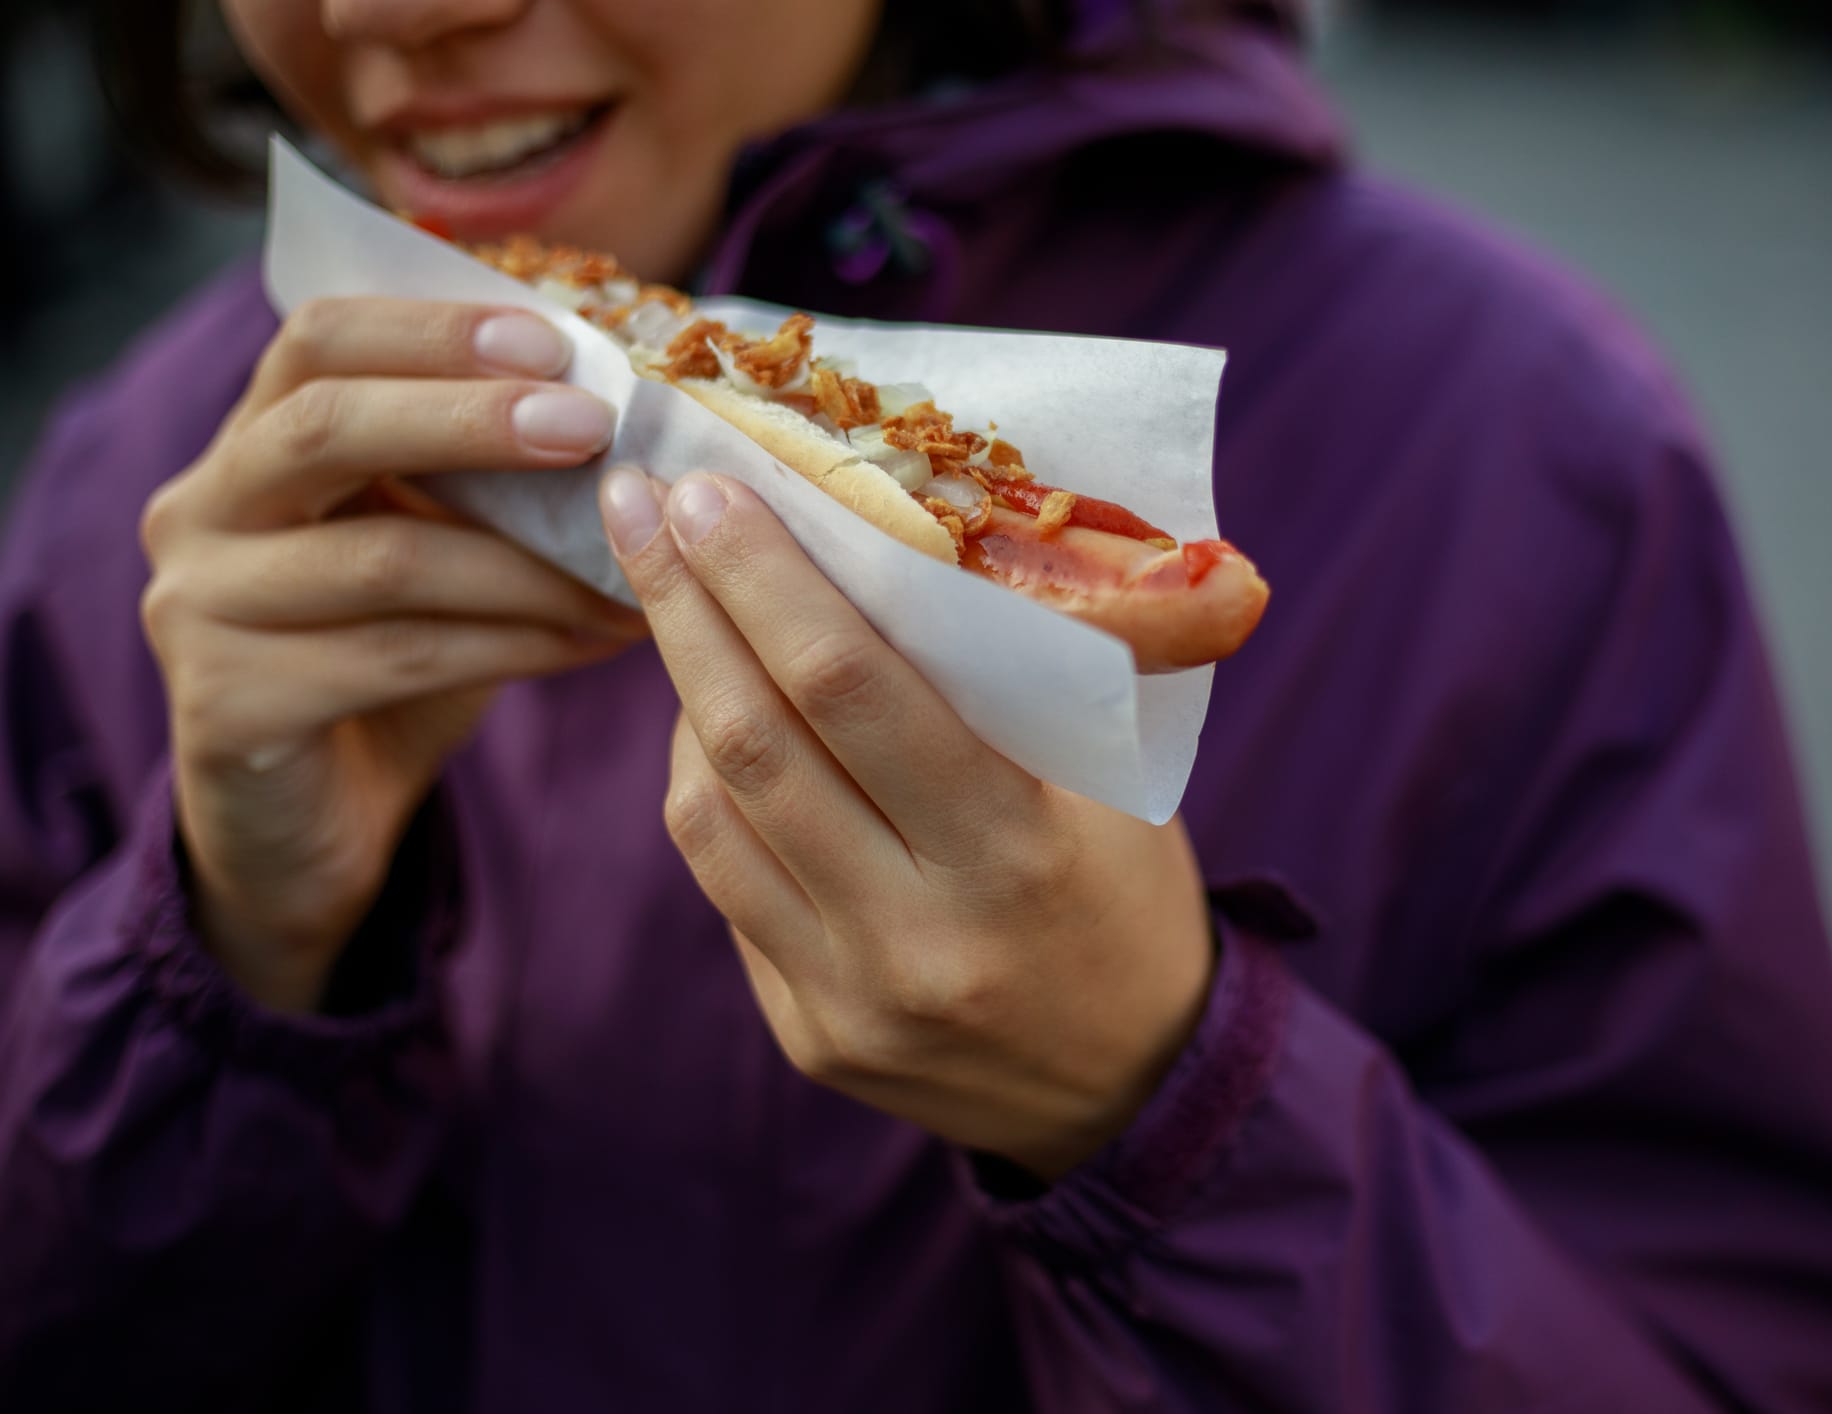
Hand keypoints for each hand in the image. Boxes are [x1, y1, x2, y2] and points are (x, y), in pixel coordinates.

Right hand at [141, 298, 646, 1011]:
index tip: (556, 342)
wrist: (308, 826)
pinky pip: (398, 659)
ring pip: (385, 559)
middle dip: (472, 420)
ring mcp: (197, 609)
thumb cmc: (389, 665)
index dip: (434, 330)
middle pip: (324, 426)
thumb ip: (488, 484)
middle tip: (594, 429)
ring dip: (530, 565)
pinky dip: (515, 646)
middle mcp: (199, 511)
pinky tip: (596, 643)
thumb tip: (639, 423)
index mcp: (248, 445)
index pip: (317, 340)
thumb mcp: (436, 551)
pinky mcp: (225, 706)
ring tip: (634, 574)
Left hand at [601, 467, 1214, 1179]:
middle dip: (685, 606)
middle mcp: (917, 937)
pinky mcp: (807, 1037)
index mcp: (1015, 854)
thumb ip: (996, 689)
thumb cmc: (1130, 895)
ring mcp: (849, 999)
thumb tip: (862, 553)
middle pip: (755, 742)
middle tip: (642, 505)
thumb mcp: (1105, 780)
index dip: (763, 578)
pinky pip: (723, 884)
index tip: (705, 487)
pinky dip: (707, 785)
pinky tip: (714, 722)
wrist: (1135, 1086)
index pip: (852, 690)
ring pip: (708, 815)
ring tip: (677, 602)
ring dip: (681, 691)